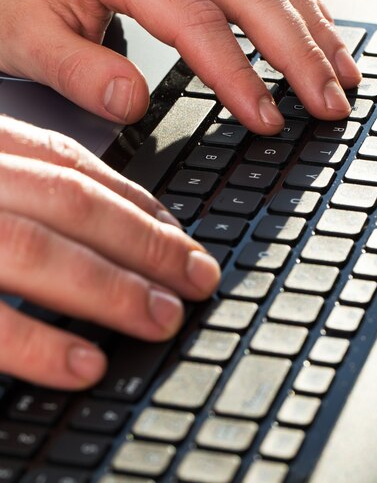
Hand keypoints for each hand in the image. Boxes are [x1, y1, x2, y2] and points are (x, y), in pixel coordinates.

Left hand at [0, 0, 360, 132]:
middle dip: (301, 53)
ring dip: (312, 23)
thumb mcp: (29, 42)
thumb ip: (81, 75)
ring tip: (341, 70)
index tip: (268, 119)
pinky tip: (314, 27)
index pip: (199, 23)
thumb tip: (133, 103)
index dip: (240, 77)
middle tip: (330, 101)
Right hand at [0, 116, 219, 388]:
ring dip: (112, 288)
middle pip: (72, 202)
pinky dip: (38, 343)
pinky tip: (85, 364)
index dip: (135, 202)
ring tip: (164, 318)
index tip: (180, 234)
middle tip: (199, 279)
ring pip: (39, 248)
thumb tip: (97, 228)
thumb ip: (24, 188)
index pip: (70, 165)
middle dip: (147, 242)